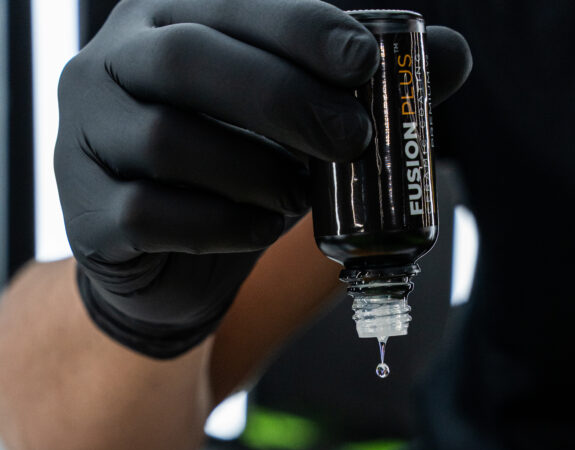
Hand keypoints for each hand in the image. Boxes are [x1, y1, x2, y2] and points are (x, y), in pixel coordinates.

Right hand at [55, 0, 470, 357]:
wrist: (165, 263)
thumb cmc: (232, 173)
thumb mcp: (294, 124)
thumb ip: (357, 88)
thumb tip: (454, 58)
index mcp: (161, 20)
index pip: (229, 4)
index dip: (298, 28)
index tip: (363, 61)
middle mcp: (108, 66)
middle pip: (186, 60)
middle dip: (281, 97)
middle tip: (350, 137)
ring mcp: (84, 139)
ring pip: (165, 141)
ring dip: (251, 172)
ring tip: (295, 196)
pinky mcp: (87, 214)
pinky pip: (151, 214)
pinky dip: (219, 226)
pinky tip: (254, 229)